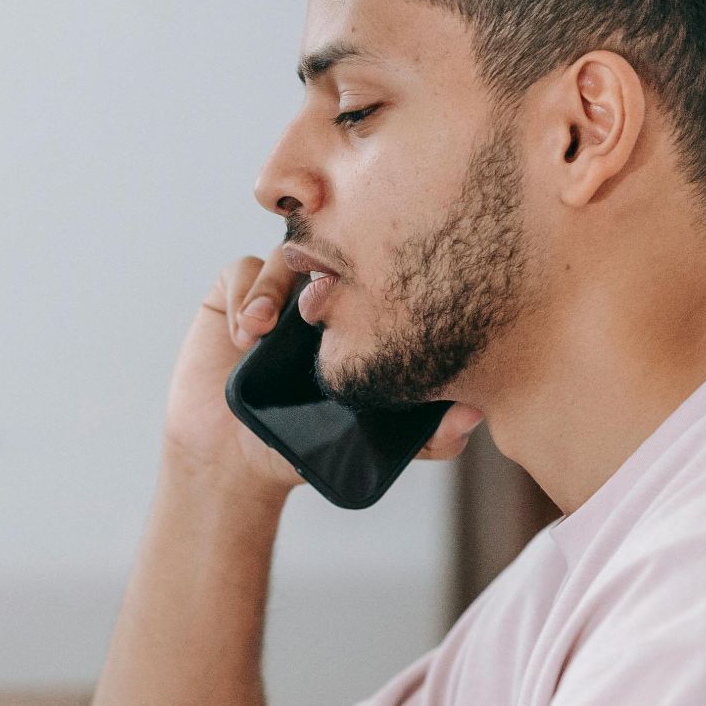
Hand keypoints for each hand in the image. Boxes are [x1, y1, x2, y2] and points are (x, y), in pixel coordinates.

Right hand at [161, 248, 483, 495]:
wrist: (232, 457)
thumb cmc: (303, 444)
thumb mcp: (367, 444)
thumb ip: (423, 438)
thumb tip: (474, 415)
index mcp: (361, 316)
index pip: (379, 274)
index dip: (379, 276)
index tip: (373, 309)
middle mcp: (323, 292)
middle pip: (333, 248)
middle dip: (324, 267)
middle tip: (315, 309)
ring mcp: (279, 288)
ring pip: (285, 254)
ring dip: (273, 287)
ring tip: (263, 329)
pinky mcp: (233, 290)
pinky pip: (241, 271)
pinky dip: (244, 297)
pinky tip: (244, 336)